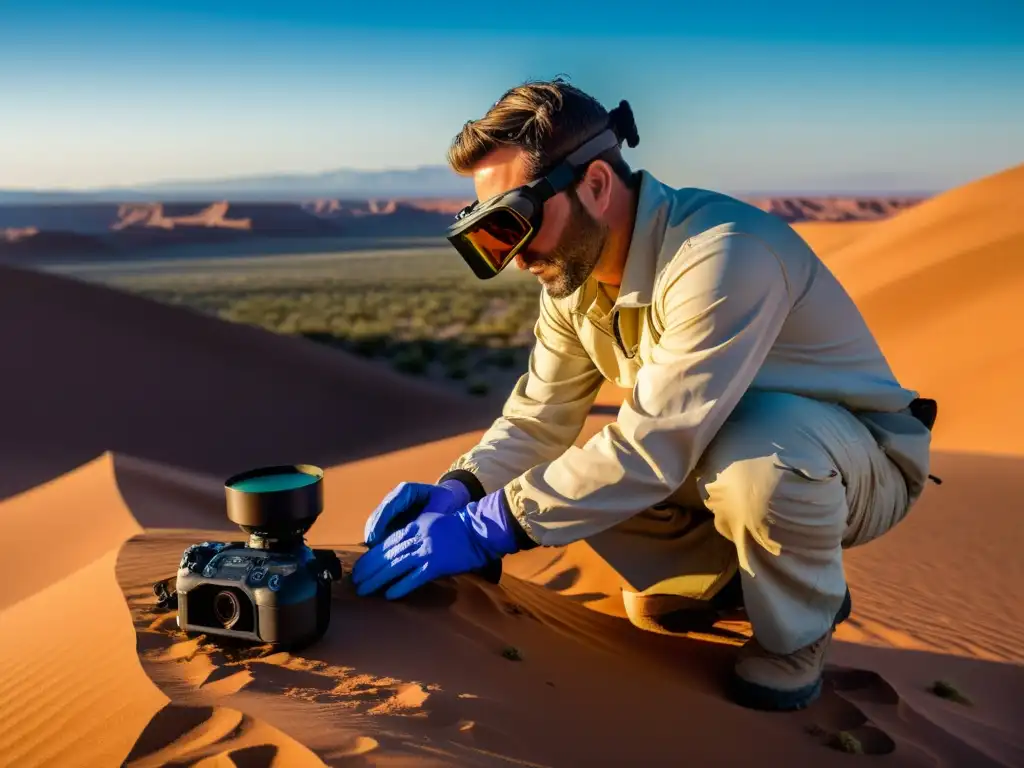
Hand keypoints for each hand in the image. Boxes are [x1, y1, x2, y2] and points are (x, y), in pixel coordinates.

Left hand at [352, 489, 519, 598]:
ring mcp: (427, 550)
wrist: (480, 530)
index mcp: (415, 526)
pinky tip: (389, 594)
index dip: (371, 556)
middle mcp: (417, 536)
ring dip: (377, 579)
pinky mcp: (437, 563)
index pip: (387, 542)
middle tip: (355, 581)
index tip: (360, 567)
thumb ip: (415, 535)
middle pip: (387, 554)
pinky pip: (415, 577)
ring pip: (395, 565)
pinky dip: (400, 585)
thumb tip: (397, 553)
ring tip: (364, 589)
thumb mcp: (432, 525)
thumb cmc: (458, 530)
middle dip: (369, 569)